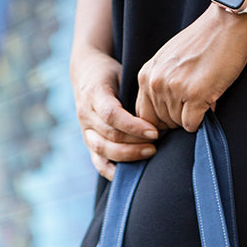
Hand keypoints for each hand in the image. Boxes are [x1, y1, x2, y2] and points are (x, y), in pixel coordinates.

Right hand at [71, 48, 158, 178]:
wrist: (86, 72)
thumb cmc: (112, 74)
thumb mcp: (123, 74)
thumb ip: (134, 93)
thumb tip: (161, 111)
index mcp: (94, 94)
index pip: (112, 116)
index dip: (133, 127)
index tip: (154, 131)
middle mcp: (85, 115)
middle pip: (110, 136)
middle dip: (135, 143)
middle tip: (157, 144)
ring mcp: (85, 131)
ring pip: (104, 151)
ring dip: (129, 155)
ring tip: (150, 152)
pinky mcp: (88, 143)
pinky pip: (99, 163)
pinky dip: (114, 171)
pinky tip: (132, 174)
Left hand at [136, 6, 246, 132]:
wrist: (228, 23)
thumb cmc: (203, 42)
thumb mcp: (168, 60)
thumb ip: (160, 82)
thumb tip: (161, 113)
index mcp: (147, 74)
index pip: (145, 114)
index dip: (160, 119)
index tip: (175, 112)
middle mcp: (156, 83)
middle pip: (162, 122)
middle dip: (178, 117)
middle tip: (193, 100)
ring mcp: (175, 89)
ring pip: (178, 124)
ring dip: (192, 115)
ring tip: (202, 93)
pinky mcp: (195, 95)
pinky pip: (191, 125)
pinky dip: (201, 120)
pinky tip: (208, 101)